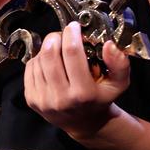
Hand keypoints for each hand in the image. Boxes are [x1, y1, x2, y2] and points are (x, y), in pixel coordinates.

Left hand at [24, 22, 130, 141]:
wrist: (83, 122)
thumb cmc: (100, 98)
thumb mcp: (118, 84)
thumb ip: (119, 64)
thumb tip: (109, 45)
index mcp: (83, 94)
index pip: (72, 54)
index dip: (71, 34)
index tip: (74, 26)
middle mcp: (61, 99)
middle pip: (50, 53)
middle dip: (55, 37)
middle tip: (63, 35)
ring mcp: (43, 100)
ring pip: (38, 59)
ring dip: (47, 49)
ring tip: (58, 51)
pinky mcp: (31, 99)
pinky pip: (30, 67)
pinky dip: (38, 59)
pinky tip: (49, 63)